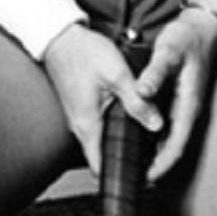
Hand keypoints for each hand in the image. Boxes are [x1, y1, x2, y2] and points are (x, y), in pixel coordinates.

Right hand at [41, 25, 163, 174]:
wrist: (60, 37)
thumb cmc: (84, 53)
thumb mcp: (117, 75)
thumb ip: (137, 102)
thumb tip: (156, 124)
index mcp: (88, 125)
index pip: (101, 167)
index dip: (121, 175)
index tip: (141, 177)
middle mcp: (80, 127)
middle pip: (104, 156)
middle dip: (126, 159)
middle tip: (150, 160)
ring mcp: (79, 118)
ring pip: (103, 141)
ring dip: (121, 142)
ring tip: (145, 140)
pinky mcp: (82, 108)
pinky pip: (99, 127)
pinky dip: (115, 128)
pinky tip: (130, 118)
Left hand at [131, 5, 216, 180]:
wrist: (202, 26)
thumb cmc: (187, 38)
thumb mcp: (168, 52)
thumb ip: (154, 73)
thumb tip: (142, 92)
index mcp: (188, 104)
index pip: (177, 145)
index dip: (162, 165)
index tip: (146, 179)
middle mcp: (188, 110)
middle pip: (173, 148)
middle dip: (156, 166)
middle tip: (132, 178)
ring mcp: (185, 107)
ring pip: (169, 140)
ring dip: (154, 155)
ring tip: (132, 166)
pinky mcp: (179, 102)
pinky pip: (167, 128)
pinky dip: (154, 138)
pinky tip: (138, 140)